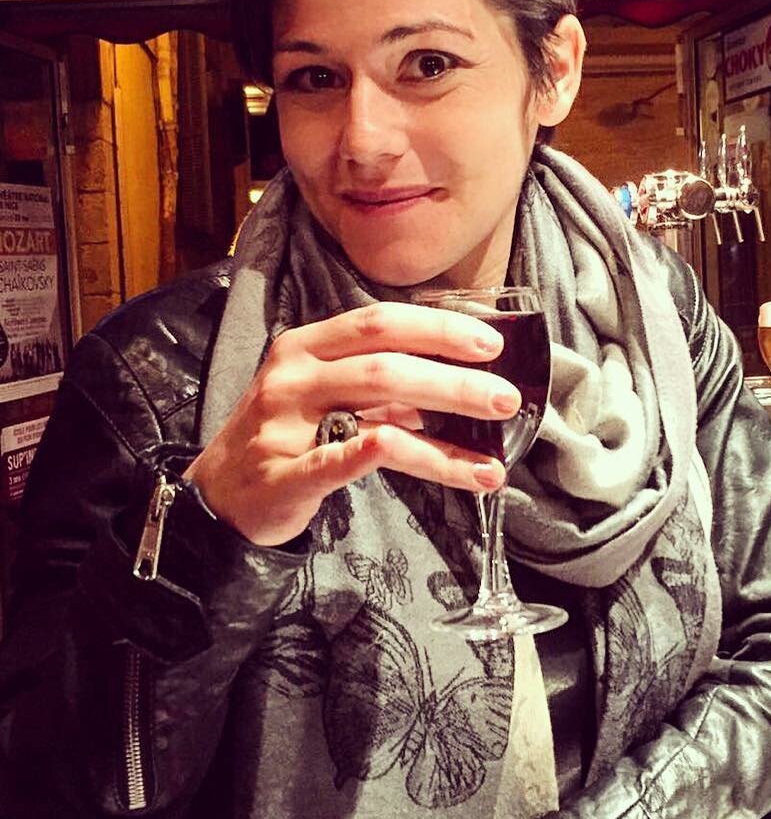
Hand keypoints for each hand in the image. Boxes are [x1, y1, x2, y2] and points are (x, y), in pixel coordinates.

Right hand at [184, 301, 520, 545]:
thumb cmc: (283, 435)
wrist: (217, 497)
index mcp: (306, 345)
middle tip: (505, 398)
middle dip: (454, 381)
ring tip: (493, 459)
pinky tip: (447, 472)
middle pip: (387, 365)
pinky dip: (394, 456)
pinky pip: (345, 461)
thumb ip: (379, 385)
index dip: (438, 328)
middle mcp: (294, 376)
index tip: (491, 342)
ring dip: (445, 435)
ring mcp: (285, 425)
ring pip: (378, 416)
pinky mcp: (285, 476)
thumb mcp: (324, 394)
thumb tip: (453, 381)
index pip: (379, 321)